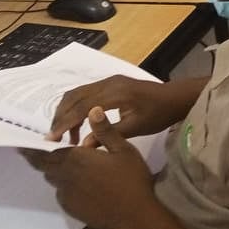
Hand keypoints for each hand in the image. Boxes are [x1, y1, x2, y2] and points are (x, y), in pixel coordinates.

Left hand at [25, 108, 157, 228]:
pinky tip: (79, 183)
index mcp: (77, 158)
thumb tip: (93, 109)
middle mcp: (66, 175)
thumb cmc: (131, 179)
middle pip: (43, 165)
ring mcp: (67, 193)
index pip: (47, 151)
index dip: (34, 147)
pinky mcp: (71, 207)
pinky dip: (63, 184)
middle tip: (30, 151)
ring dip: (51, 170)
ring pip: (52, 178)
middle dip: (35, 157)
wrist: (133, 215)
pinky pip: (61, 192)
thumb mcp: (124, 150)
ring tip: (60, 164)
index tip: (23, 142)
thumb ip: (105, 131)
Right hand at [49, 75, 188, 144]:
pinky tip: (77, 124)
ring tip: (65, 134)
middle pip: (74, 97)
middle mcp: (108, 83)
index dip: (65, 123)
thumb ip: (109, 135)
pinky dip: (76, 107)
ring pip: (77, 93)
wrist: (176, 97)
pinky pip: (85, 93)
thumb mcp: (137, 128)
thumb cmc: (160, 114)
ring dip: (67, 112)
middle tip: (54, 137)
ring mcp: (109, 81)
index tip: (52, 139)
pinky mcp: (110, 83)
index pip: (81, 107)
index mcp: (115, 93)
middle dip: (60, 117)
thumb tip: (82, 147)